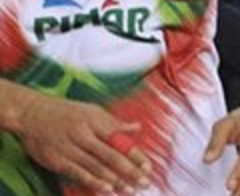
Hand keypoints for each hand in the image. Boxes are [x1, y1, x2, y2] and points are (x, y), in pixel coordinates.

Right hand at [16, 93, 150, 193]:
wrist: (32, 114)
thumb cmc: (66, 112)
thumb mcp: (92, 111)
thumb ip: (114, 123)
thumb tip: (137, 128)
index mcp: (95, 121)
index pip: (120, 140)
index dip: (134, 154)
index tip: (147, 166)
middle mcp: (84, 135)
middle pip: (110, 155)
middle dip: (129, 170)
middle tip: (143, 182)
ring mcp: (70, 149)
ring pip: (96, 166)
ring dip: (114, 180)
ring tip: (129, 190)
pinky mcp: (57, 161)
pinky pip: (78, 173)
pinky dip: (92, 181)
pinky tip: (106, 189)